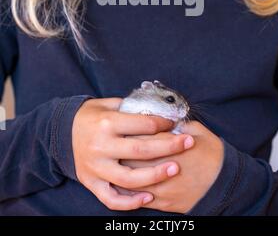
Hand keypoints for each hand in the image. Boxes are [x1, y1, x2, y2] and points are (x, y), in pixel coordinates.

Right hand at [72, 98, 194, 210]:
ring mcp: (96, 166)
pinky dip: (130, 202)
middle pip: (142, 150)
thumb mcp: (108, 104)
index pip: (143, 124)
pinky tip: (149, 197)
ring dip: (156, 175)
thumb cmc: (90, 115)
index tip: (176, 122)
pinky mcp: (91, 182)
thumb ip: (131, 108)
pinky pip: (111, 198)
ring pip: (130, 178)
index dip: (164, 123)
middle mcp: (101, 146)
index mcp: (107, 123)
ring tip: (175, 168)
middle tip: (188, 143)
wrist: (61, 131)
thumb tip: (160, 110)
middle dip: (169, 147)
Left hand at [114, 120, 223, 213]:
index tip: (125, 126)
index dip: (130, 131)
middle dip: (121, 149)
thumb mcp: (197, 130)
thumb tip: (159, 118)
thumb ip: (176, 124)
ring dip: (120, 170)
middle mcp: (163, 168)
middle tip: (115, 141)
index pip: (141, 137)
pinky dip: (128, 190)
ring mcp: (162, 188)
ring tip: (114, 160)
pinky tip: (122, 179)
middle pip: (131, 158)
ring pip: (131, 180)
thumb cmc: (212, 154)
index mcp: (171, 147)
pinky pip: (138, 198)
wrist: (226, 184)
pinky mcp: (163, 203)